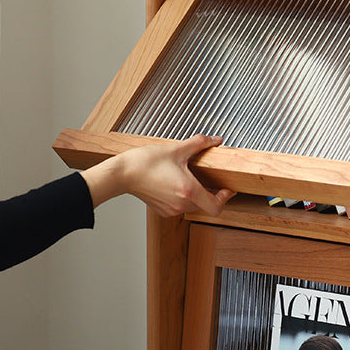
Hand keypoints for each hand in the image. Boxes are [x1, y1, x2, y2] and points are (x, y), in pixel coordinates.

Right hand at [82, 134, 234, 216]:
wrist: (122, 174)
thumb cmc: (146, 162)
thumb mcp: (176, 149)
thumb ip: (199, 143)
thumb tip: (215, 139)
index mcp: (188, 190)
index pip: (216, 206)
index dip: (225, 198)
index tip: (227, 188)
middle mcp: (181, 204)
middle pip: (206, 206)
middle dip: (211, 193)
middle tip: (213, 179)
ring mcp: (171, 209)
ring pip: (193, 206)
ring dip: (197, 195)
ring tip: (193, 178)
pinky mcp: (163, 210)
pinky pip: (180, 206)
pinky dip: (184, 197)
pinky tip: (178, 182)